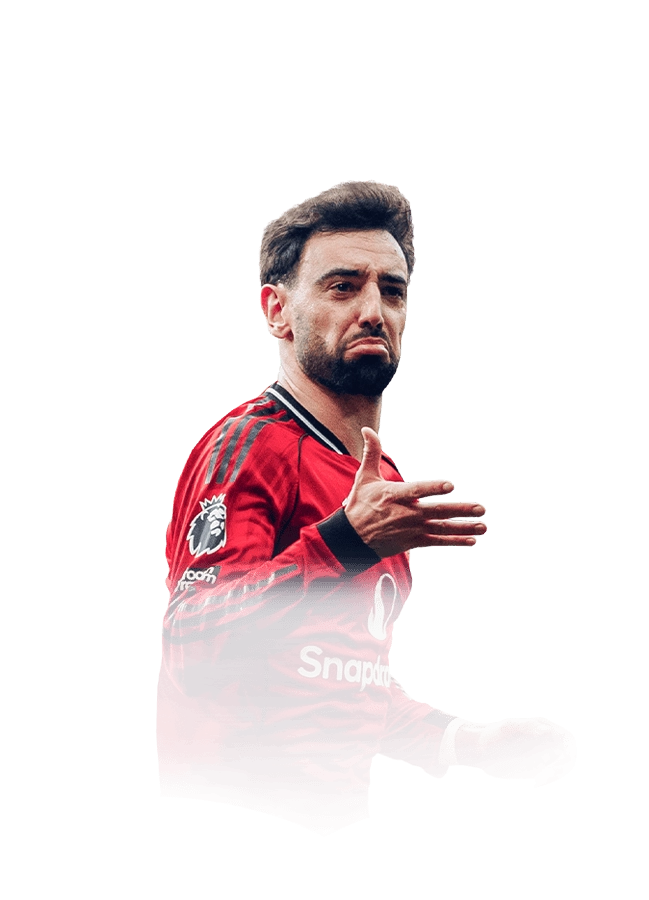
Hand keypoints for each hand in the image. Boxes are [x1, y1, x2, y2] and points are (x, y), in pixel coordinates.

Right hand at [344, 427, 487, 557]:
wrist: (351, 539)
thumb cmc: (359, 505)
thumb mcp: (363, 478)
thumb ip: (371, 453)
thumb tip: (367, 429)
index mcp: (394, 495)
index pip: (417, 490)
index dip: (433, 488)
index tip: (451, 485)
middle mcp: (405, 514)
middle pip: (436, 512)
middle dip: (460, 510)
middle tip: (480, 508)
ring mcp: (411, 530)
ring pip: (441, 528)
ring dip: (463, 528)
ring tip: (482, 527)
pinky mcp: (413, 542)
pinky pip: (437, 542)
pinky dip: (454, 542)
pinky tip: (471, 541)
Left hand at [455, 717, 576, 787]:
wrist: (477, 750)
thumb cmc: (490, 736)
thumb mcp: (506, 731)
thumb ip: (526, 728)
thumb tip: (545, 729)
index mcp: (540, 727)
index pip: (567, 738)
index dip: (570, 752)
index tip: (557, 765)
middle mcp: (544, 740)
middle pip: (569, 754)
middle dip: (564, 767)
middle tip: (544, 776)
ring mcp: (541, 753)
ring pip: (563, 765)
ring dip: (557, 775)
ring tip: (538, 780)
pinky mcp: (536, 766)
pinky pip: (552, 774)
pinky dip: (550, 780)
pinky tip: (536, 783)